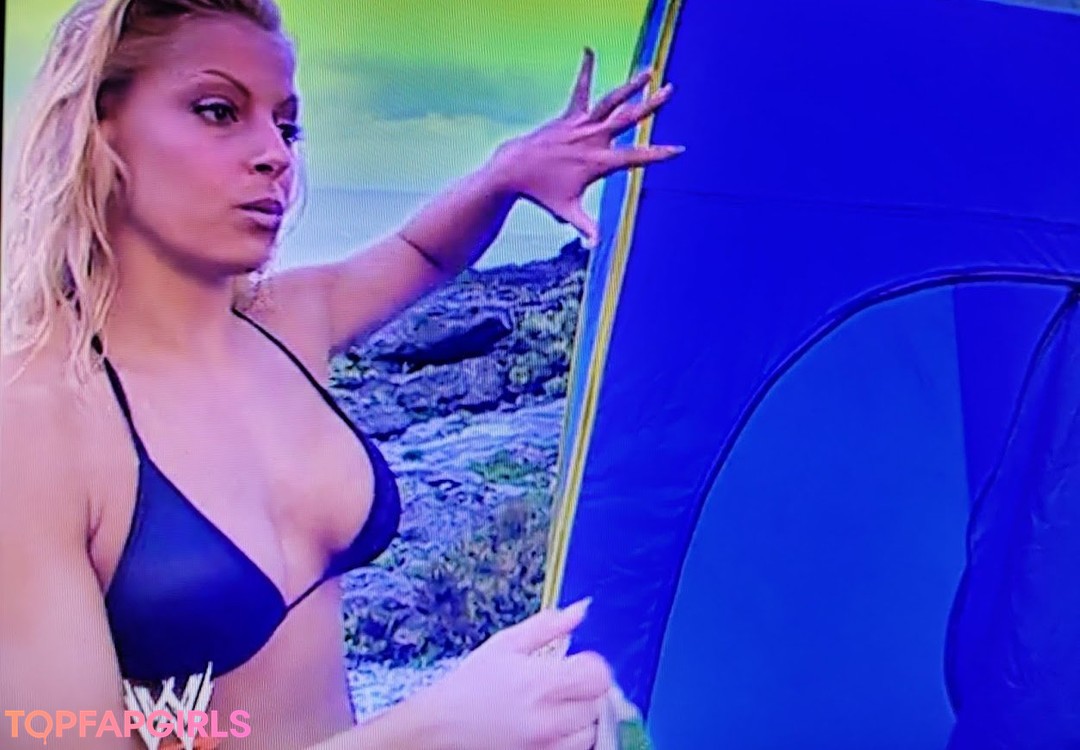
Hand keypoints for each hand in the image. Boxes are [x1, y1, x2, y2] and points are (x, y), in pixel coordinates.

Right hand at [417, 598, 612, 749]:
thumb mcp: (505, 645)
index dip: (591, 665)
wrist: (441, 728)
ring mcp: (548, 746)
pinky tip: (549, 727)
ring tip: (553, 708)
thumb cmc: (471, 684)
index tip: (576, 664)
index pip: (598, 675)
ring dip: (580, 717)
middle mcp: (549, 719)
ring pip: (591, 730)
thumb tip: (580, 611)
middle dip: (584, 690)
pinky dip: (570, 739)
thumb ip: (547, 627)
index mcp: (541, 683)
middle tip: (560, 685)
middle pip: (597, 702)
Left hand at [489, 48, 682, 247]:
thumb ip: (585, 227)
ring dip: (631, 85)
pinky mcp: (568, 117)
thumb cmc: (542, 194)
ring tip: (650, 71)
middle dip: (651, 105)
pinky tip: (589, 51)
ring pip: (611, 101)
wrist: (514, 170)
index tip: (679, 149)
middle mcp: (592, 139)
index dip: (658, 155)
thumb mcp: (567, 211)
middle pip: (628, 119)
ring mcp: (580, 125)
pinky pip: (581, 91)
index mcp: (598, 162)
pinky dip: (586, 71)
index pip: (634, 158)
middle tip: (671, 91)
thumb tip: (595, 246)